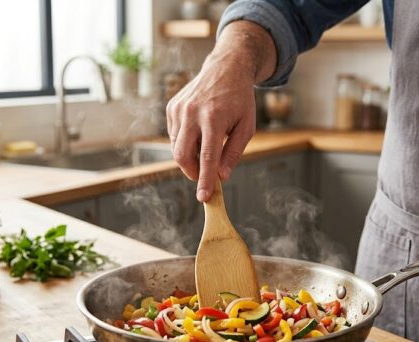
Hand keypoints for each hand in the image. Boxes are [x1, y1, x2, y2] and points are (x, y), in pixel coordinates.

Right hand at [166, 58, 255, 200]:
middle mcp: (192, 113)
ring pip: (176, 147)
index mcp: (213, 117)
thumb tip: (222, 176)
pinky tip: (199, 131)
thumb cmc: (239, 99)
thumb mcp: (246, 126)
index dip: (204, 180)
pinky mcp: (172, 107)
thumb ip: (233, 152)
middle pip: (182, 155)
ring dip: (190, 156)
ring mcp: (178, 109)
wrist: (226, 68)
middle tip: (204, 176)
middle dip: (192, 172)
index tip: (203, 197)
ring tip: (207, 144)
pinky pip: (174, 135)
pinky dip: (185, 142)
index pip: (206, 157)